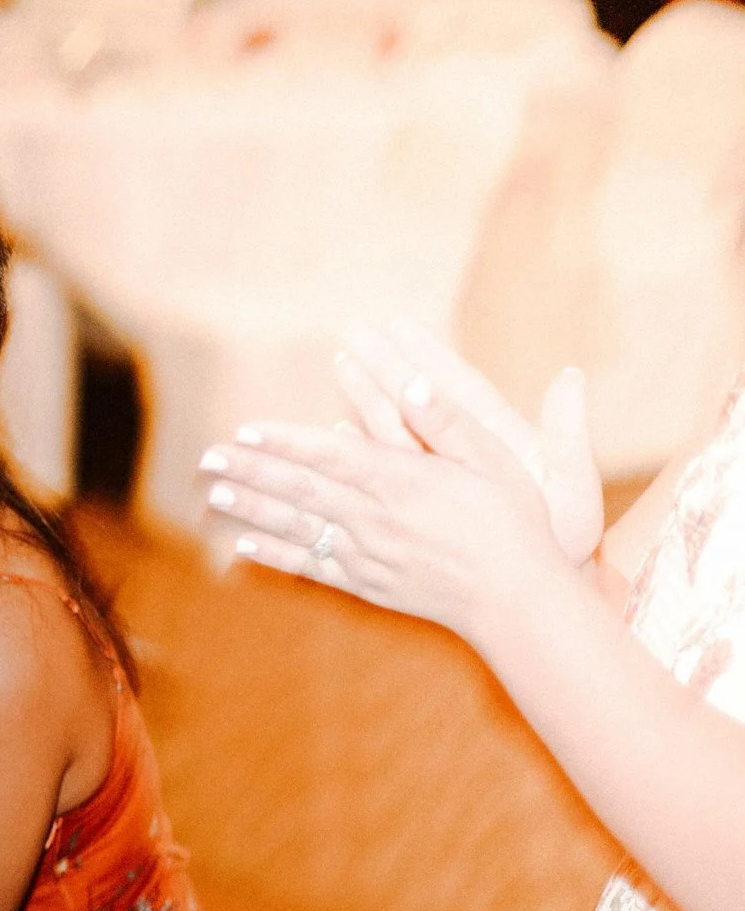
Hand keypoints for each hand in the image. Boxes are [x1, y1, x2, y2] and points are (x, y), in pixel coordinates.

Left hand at [202, 370, 577, 640]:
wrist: (515, 598)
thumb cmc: (512, 521)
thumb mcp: (492, 459)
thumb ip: (446, 422)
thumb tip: (413, 381)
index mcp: (400, 479)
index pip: (327, 454)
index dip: (283, 441)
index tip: (246, 431)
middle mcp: (373, 517)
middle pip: (299, 488)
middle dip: (250, 471)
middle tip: (207, 457)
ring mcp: (365, 553)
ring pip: (297, 526)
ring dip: (252, 509)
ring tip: (215, 493)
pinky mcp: (365, 583)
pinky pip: (311, 566)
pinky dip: (276, 555)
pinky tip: (244, 546)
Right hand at [332, 320, 601, 565]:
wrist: (541, 585)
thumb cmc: (562, 537)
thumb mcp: (573, 483)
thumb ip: (567, 431)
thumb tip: (570, 374)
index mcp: (497, 439)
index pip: (454, 386)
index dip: (425, 354)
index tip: (394, 325)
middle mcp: (463, 451)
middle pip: (415, 399)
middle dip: (383, 366)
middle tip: (351, 334)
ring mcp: (440, 477)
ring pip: (394, 432)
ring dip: (366, 398)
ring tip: (340, 366)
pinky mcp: (425, 504)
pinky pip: (386, 473)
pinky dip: (362, 452)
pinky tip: (338, 436)